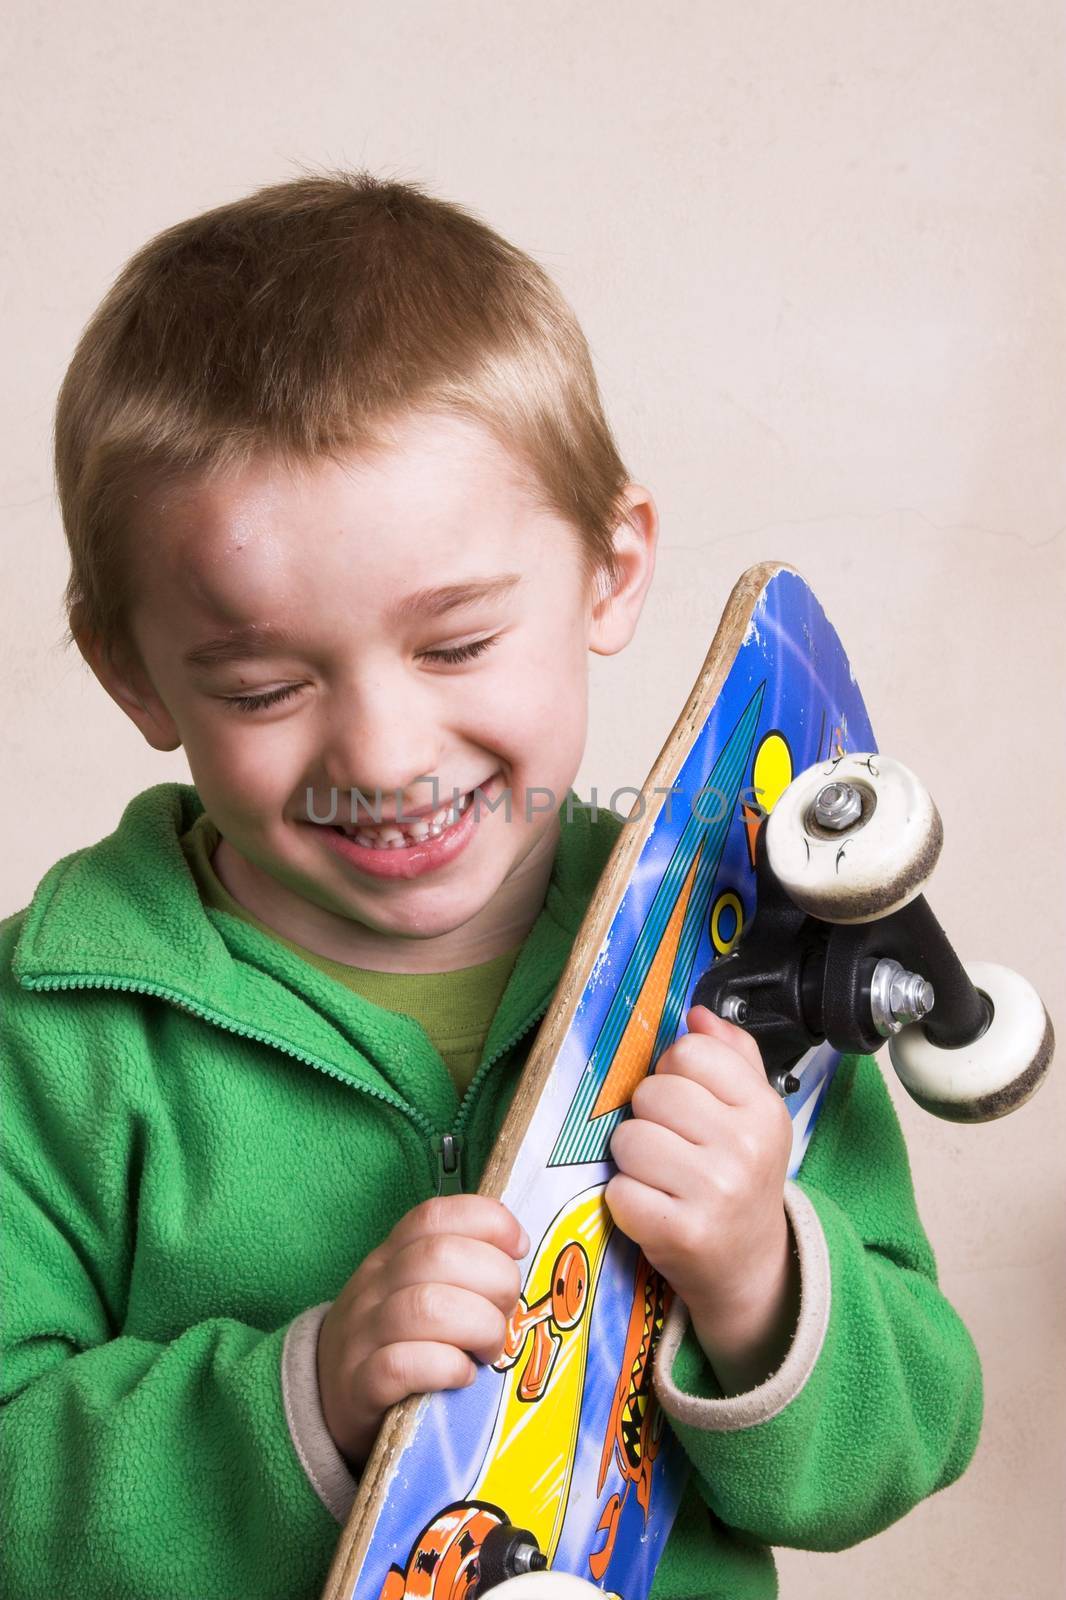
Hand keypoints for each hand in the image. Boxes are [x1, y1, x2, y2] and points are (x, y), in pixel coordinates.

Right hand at [317, 1196, 527, 1469]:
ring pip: (426, 1307)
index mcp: (392, 1254)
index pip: (436, 1215)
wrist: (326, 1396)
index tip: (518, 1246)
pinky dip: (446, 1367)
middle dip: (494, 1280)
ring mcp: (363, 1334)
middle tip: (505, 1312)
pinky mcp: (360, 1386)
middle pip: (440, 1257)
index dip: (488, 1221)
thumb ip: (457, 1265)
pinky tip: (462, 1376)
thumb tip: (515, 1251)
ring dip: (478, 1326)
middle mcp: (375, 1286)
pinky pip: (402, 1365)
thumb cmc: (391, 1337)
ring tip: (488, 1349)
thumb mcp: (414, 1287)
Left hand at [605, 1005, 798, 1392]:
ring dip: (633, 1160)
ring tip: (662, 1179)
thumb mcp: (754, 1114)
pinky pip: (620, 1191)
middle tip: (672, 1147)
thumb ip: (731, 1056)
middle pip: (651, 1093)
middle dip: (648, 1118)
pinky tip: (655, 1209)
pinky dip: (627, 1202)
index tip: (686, 1105)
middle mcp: (745, 1147)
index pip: (688, 1052)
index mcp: (763, 1108)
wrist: (753, 1268)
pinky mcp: (681, 1232)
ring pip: (628, 1139)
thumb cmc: (742, 1181)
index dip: (672, 1074)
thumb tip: (697, 1013)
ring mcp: (714, 1192)